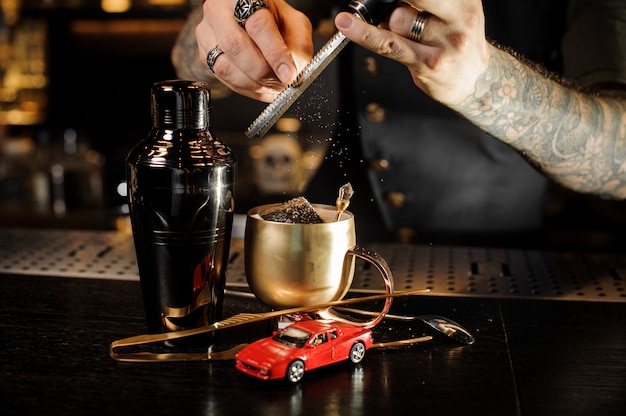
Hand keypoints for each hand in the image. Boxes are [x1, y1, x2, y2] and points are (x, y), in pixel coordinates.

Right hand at [196, 0, 313, 101]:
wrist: (247, 19)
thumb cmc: (271, 18)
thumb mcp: (293, 23)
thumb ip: (298, 45)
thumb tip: (292, 71)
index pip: (257, 25)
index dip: (274, 53)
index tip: (288, 73)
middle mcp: (218, 10)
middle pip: (236, 46)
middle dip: (263, 73)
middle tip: (281, 83)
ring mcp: (207, 32)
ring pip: (225, 67)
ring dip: (253, 84)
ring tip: (273, 87)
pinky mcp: (203, 54)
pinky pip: (222, 79)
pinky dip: (245, 89)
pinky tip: (260, 87)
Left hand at [335, 0, 489, 104]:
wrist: (476, 81)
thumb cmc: (457, 42)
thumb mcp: (452, 13)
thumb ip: (423, 5)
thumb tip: (384, 2)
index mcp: (465, 2)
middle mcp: (460, 20)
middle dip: (396, 3)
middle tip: (395, 11)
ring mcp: (444, 44)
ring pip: (398, 19)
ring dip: (389, 23)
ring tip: (401, 31)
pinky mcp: (428, 64)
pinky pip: (388, 45)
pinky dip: (363, 33)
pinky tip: (347, 24)